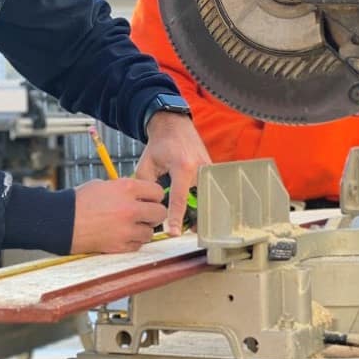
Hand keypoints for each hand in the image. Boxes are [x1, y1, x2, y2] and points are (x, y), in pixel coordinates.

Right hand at [71, 178, 166, 253]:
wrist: (62, 221)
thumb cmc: (78, 202)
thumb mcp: (103, 185)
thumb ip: (123, 189)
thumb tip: (138, 194)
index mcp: (126, 189)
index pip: (157, 192)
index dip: (154, 196)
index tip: (150, 199)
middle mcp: (130, 209)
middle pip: (160, 213)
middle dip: (154, 213)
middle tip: (145, 214)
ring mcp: (126, 229)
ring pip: (150, 232)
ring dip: (143, 229)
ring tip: (131, 226)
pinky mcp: (120, 245)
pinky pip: (138, 245)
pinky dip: (133, 241)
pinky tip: (123, 235)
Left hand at [133, 112, 210, 235]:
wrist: (174, 125)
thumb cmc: (159, 145)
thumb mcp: (146, 164)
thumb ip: (146, 186)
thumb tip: (149, 207)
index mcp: (182, 167)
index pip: (179, 199)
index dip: (176, 218)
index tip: (175, 232)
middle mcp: (199, 168)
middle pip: (199, 202)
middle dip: (194, 218)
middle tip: (186, 230)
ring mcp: (208, 169)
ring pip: (207, 198)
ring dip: (200, 210)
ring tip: (193, 223)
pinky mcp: (212, 169)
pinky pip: (209, 190)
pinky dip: (203, 200)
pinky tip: (198, 209)